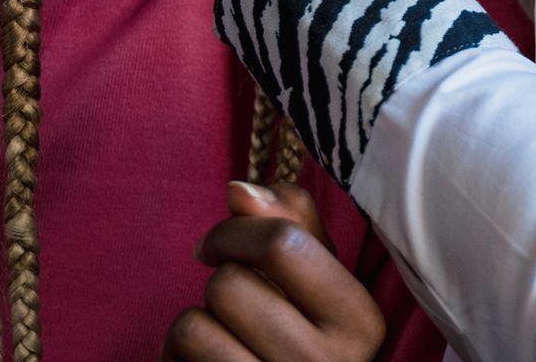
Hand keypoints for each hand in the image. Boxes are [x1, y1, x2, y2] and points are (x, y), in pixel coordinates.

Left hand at [163, 181, 385, 361]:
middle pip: (229, 283)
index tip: (219, 244)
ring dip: (195, 322)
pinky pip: (177, 357)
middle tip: (235, 305)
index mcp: (359, 320)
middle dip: (219, 283)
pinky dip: (176, 352)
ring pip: (193, 326)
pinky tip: (205, 359)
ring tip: (219, 334)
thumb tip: (238, 190)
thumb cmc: (306, 332)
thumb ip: (292, 222)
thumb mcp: (319, 277)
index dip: (233, 232)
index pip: (282, 244)